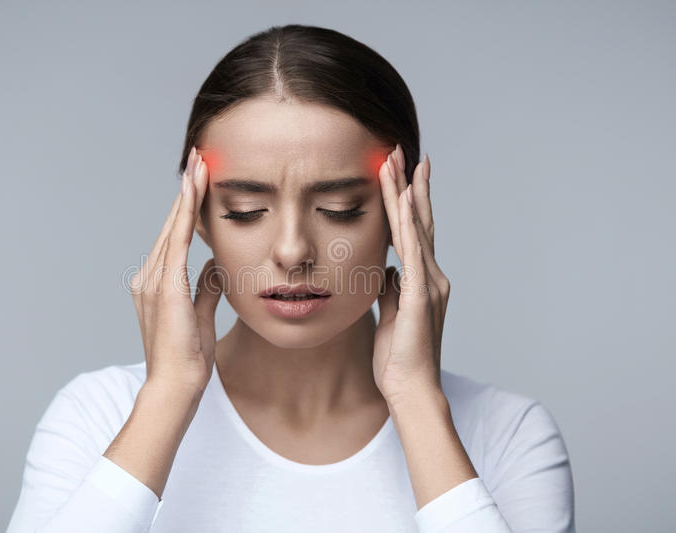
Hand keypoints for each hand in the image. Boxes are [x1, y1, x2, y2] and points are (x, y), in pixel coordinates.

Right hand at [130, 146, 221, 396]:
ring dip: (187, 193)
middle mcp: (148, 277)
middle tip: (197, 156)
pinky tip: (193, 190)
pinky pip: (177, 242)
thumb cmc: (187, 358)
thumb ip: (206, 288)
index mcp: (156, 284)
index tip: (197, 179)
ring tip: (199, 162)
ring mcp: (153, 281)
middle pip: (171, 224)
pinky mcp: (164, 287)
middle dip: (186, 190)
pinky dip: (185, 214)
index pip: (174, 237)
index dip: (186, 207)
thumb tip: (214, 265)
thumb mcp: (201, 315)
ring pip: (173, 227)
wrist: (174, 387)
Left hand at [373, 145, 450, 405]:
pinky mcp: (421, 295)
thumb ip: (391, 290)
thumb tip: (387, 272)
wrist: (411, 389)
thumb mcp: (390, 315)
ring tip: (395, 161)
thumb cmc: (399, 358)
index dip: (407, 201)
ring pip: (415, 228)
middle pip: (419, 220)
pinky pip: (413, 252)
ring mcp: (429, 284)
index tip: (400, 171)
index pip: (413, 231)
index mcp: (423, 280)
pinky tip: (402, 199)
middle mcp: (432, 276)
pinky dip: (407, 224)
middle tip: (400, 151)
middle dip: (409, 184)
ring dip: (404, 193)